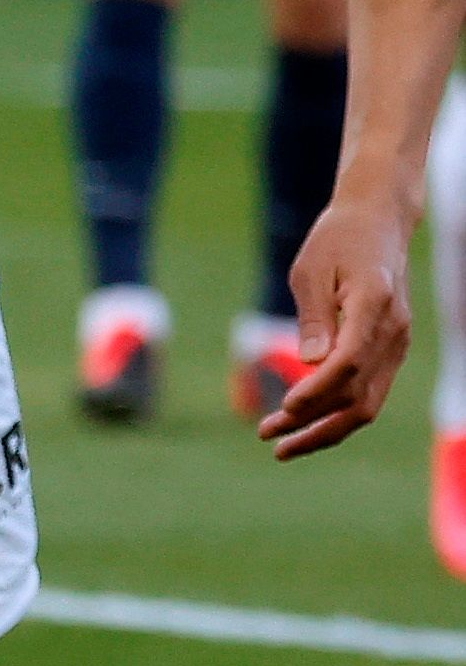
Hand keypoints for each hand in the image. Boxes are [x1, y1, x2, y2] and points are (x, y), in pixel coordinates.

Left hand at [265, 195, 414, 457]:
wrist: (378, 224)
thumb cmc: (337, 241)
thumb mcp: (311, 270)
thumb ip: (314, 318)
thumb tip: (310, 363)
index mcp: (374, 305)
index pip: (349, 362)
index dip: (317, 390)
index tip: (285, 408)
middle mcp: (393, 331)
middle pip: (360, 396)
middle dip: (314, 425)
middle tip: (268, 439)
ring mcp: (396, 344)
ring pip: (366, 402)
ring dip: (323, 427)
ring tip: (278, 442)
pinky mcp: (390, 350)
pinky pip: (368, 391)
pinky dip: (336, 411)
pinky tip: (302, 421)